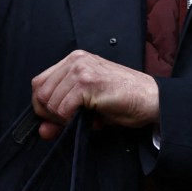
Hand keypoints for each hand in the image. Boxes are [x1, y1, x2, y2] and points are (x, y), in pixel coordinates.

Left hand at [29, 51, 159, 139]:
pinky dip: (72, 120)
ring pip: (50, 103)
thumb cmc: (124, 99)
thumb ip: (62, 114)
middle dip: (52, 116)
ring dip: (65, 119)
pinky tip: (91, 118)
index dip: (44, 106)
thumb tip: (42, 131)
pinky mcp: (87, 83)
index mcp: (75, 60)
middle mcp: (75, 60)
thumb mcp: (87, 104)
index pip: (40, 83)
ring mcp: (81, 70)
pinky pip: (63, 109)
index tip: (58, 118)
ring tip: (88, 118)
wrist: (151, 99)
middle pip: (40, 94)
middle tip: (74, 120)